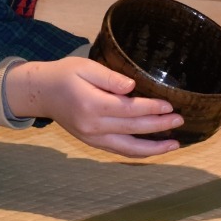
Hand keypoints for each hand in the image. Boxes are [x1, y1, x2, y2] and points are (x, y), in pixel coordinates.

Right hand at [6, 57, 182, 158]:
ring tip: (174, 144)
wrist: (41, 93)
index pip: (129, 109)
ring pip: (128, 148)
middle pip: (133, 129)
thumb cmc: (64, 75)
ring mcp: (92, 137)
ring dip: (153, 148)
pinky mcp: (92, 142)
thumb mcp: (85, 67)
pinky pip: (119, 151)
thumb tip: (132, 87)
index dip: (151, 108)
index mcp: (92, 105)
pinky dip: (138, 152)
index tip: (169, 106)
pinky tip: (153, 149)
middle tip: (179, 121)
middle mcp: (93, 126)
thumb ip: (109, 78)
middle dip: (158, 126)